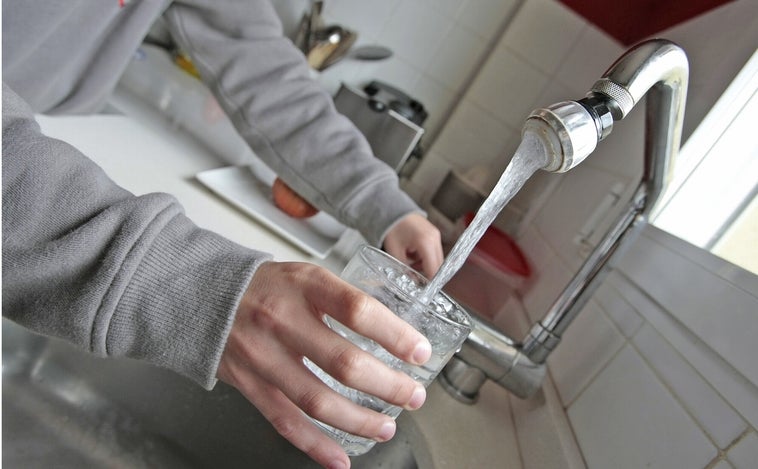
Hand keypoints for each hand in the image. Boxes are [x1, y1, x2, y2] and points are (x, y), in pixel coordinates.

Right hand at [217, 261, 430, 468]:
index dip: (395, 335)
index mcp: (304, 286)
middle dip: (388, 386)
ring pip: (318, 400)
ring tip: (387, 426)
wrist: (202, 295)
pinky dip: (316, 445)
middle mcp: (282, 320)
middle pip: (344, 363)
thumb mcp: (306, 276)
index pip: (358, 310)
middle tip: (413, 396)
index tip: (419, 352)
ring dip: (359, 420)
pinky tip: (340, 458)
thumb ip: (343, 300)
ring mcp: (263, 356)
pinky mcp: (249, 384)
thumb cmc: (265, 287)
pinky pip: (286, 421)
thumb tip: (393, 331)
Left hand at [383, 213, 442, 277]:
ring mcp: (436, 235)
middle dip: (429, 274)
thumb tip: (412, 280)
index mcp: (425, 242)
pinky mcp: (434, 234)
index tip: (424, 290)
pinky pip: (434, 251)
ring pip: (438, 259)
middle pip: (439, 265)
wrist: (392, 210)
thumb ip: (404, 268)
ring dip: (427, 266)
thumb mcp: (394, 251)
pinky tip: (413, 256)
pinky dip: (426, 258)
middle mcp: (434, 238)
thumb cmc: (392, 228)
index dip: (430, 281)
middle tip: (417, 281)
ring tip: (411, 265)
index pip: (434, 268)